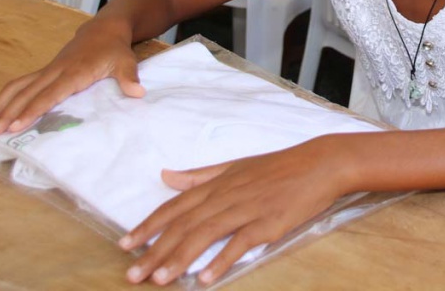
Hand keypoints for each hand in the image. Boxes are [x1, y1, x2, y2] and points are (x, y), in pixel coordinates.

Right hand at [0, 23, 141, 137]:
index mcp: (74, 71)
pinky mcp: (44, 72)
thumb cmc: (115, 48)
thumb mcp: (126, 61)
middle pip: (26, 94)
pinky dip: (4, 99)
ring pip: (17, 88)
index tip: (16, 126)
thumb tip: (137, 93)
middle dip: (6, 114)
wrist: (104, 28)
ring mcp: (47, 70)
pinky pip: (20, 85)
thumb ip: (129, 78)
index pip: (50, 94)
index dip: (33, 110)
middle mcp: (56, 71)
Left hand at [120, 136, 348, 285]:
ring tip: (159, 280)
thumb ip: (199, 176)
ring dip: (180, 258)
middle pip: (184, 225)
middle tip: (132, 275)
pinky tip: (207, 279)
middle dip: (155, 250)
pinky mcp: (268, 222)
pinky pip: (240, 242)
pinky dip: (222, 260)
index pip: (175, 207)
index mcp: (217, 183)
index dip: (148, 226)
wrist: (319, 164)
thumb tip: (166, 176)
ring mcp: (247, 208)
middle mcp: (226, 195)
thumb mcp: (235, 166)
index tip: (125, 245)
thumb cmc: (277, 167)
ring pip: (206, 234)